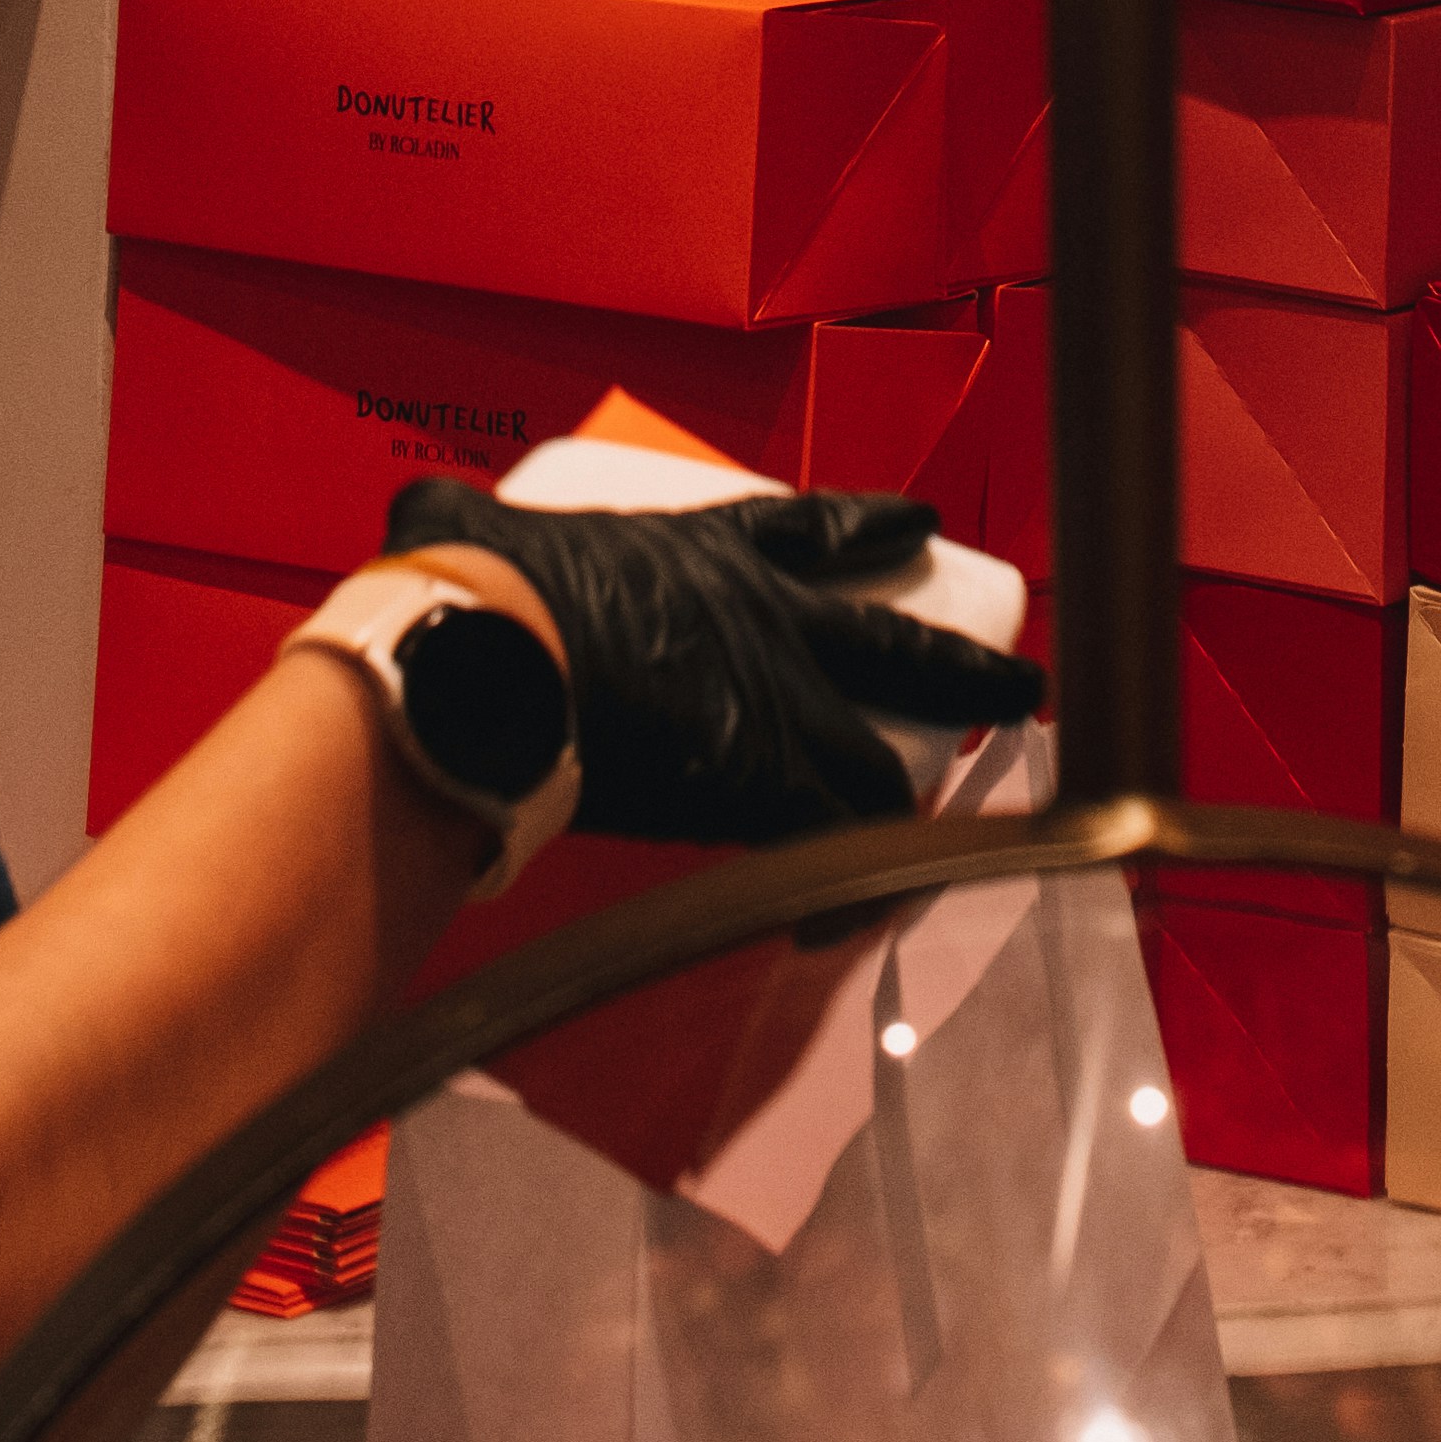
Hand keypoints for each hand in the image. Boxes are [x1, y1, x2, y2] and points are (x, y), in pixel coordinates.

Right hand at [380, 482, 1044, 848]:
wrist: (495, 653)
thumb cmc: (476, 585)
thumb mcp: (471, 521)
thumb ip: (458, 516)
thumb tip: (420, 519)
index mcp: (710, 551)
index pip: (816, 529)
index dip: (873, 525)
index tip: (920, 523)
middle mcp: (768, 621)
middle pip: (894, 641)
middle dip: (961, 666)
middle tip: (1020, 679)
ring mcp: (775, 704)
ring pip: (880, 756)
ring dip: (929, 784)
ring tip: (971, 814)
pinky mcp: (761, 785)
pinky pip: (834, 851)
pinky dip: (847, 891)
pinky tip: (845, 925)